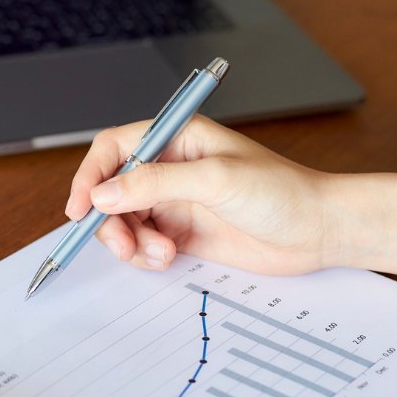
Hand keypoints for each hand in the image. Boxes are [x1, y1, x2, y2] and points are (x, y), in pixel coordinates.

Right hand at [66, 115, 339, 275]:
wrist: (316, 231)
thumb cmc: (281, 192)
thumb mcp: (216, 180)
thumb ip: (156, 184)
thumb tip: (104, 193)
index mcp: (177, 138)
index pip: (115, 148)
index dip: (90, 176)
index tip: (80, 209)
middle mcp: (170, 168)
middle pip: (112, 191)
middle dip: (110, 220)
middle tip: (125, 244)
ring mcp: (175, 202)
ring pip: (124, 221)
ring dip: (132, 242)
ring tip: (162, 253)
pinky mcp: (182, 233)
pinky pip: (144, 244)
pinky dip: (145, 256)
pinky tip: (168, 258)